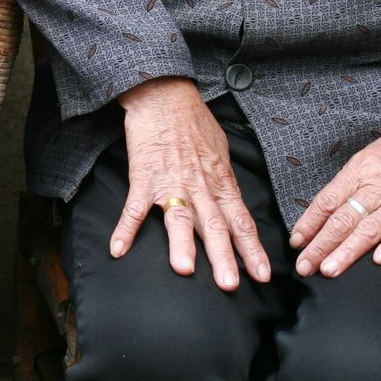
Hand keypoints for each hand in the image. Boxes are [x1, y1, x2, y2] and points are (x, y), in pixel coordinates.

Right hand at [111, 78, 271, 290]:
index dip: (252, 250)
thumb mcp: (221, 151)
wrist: (164, 96)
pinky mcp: (143, 177)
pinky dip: (125, 229)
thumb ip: (226, 181)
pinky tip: (118, 250)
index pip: (241, 222)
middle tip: (230, 284)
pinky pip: (134, 208)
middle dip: (223, 257)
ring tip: (184, 269)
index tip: (263, 276)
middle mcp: (199, 186)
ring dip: (182, 244)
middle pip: (214, 226)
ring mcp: (170, 183)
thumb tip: (233, 202)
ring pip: (179, 218)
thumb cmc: (193, 122)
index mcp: (220, 182)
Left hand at [290, 119, 380, 276]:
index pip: (326, 202)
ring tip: (329, 270)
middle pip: (342, 221)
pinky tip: (378, 261)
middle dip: (320, 246)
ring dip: (346, 252)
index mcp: (358, 173)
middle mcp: (375, 190)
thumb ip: (348, 184)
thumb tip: (324, 210)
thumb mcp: (367, 158)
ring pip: (368, 231)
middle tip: (304, 266)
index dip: (309, 223)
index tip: (296, 242)